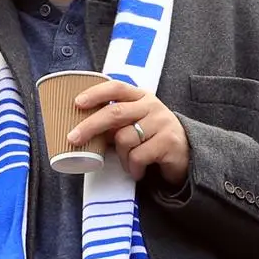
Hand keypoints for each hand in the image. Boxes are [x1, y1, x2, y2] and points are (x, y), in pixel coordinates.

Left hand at [67, 81, 188, 184]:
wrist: (185, 154)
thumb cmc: (151, 138)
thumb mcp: (133, 124)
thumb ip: (113, 122)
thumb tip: (81, 128)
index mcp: (140, 96)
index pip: (116, 88)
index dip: (96, 93)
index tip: (77, 102)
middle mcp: (151, 105)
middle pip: (115, 113)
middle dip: (90, 126)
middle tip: (73, 138)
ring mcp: (161, 122)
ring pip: (125, 139)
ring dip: (121, 156)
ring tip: (127, 163)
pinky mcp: (168, 141)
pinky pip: (138, 156)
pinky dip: (133, 167)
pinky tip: (138, 170)